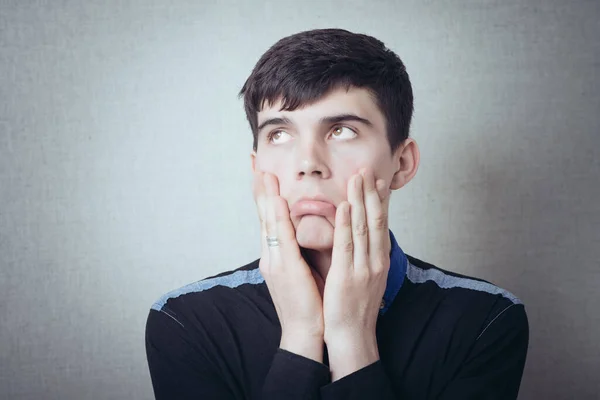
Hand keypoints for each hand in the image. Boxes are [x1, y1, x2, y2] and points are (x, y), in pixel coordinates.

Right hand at [252, 171, 324, 361]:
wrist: (305, 331)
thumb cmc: (307, 302)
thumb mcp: (301, 271)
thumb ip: (297, 251)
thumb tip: (301, 234)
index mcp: (276, 255)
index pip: (269, 220)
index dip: (265, 197)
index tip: (263, 175)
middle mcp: (271, 255)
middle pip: (263, 217)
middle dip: (260, 190)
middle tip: (256, 165)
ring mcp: (274, 261)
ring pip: (269, 223)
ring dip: (266, 197)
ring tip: (264, 174)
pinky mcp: (284, 268)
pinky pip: (281, 237)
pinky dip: (278, 217)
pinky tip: (277, 201)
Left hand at [322, 168, 390, 378]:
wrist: (353, 336)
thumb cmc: (356, 307)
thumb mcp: (368, 277)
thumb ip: (366, 256)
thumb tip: (366, 238)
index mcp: (378, 259)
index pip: (380, 223)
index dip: (379, 200)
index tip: (377, 179)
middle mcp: (375, 260)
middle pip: (375, 220)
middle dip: (371, 192)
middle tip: (366, 168)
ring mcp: (363, 268)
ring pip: (362, 227)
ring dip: (359, 200)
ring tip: (356, 177)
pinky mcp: (346, 276)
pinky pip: (347, 246)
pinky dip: (345, 224)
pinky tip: (343, 207)